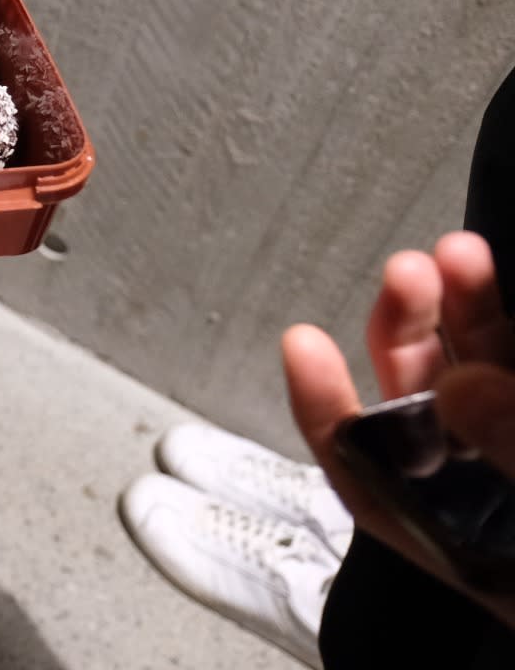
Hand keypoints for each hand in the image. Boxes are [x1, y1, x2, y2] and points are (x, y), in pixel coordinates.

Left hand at [282, 231, 514, 629]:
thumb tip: (457, 384)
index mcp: (467, 539)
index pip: (371, 478)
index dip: (326, 409)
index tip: (300, 342)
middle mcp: (491, 494)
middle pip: (421, 404)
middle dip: (406, 328)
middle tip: (412, 270)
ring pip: (479, 372)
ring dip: (465, 309)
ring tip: (459, 255)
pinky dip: (511, 323)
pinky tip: (507, 282)